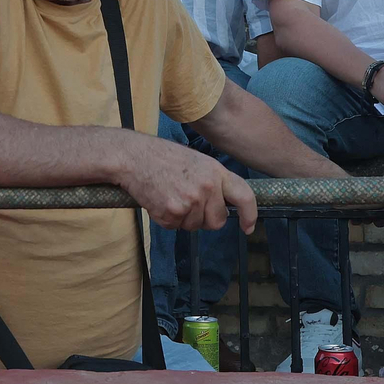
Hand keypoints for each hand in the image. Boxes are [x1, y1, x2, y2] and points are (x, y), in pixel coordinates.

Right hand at [117, 135, 257, 232]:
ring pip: (195, 226)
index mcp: (215, 171)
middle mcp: (207, 187)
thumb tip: (223, 204)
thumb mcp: (197, 162)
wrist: (133, 157)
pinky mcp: (172, 213)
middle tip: (188, 202)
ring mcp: (190, 201)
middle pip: (217, 221)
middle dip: (205, 218)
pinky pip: (175, 227)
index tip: (248, 227)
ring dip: (183, 218)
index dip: (249, 215)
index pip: (244, 196)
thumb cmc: (162, 157)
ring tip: (170, 195)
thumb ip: (214, 181)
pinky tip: (159, 200)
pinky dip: (167, 219)